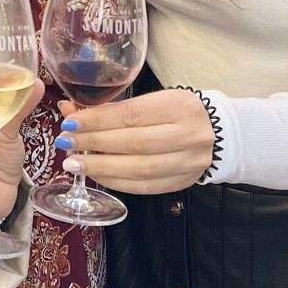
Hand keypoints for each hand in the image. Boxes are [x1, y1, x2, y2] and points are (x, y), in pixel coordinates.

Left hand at [57, 89, 213, 194]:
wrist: (220, 134)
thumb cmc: (177, 111)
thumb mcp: (152, 100)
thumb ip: (113, 108)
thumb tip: (70, 112)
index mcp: (178, 106)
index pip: (132, 115)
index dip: (98, 120)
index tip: (70, 122)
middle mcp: (187, 135)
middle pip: (134, 142)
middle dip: (94, 143)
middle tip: (66, 143)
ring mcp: (187, 162)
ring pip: (139, 168)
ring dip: (101, 167)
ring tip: (74, 163)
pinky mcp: (183, 182)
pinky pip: (145, 186)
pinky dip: (117, 182)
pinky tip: (97, 176)